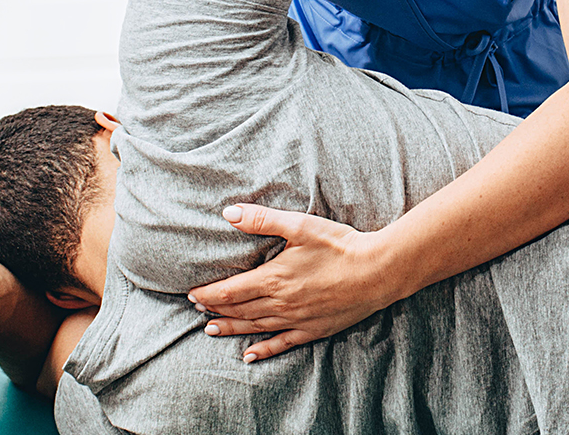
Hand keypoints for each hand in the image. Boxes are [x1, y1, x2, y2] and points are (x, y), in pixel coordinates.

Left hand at [185, 204, 404, 361]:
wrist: (377, 272)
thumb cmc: (340, 246)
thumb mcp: (300, 226)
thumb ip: (263, 220)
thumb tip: (229, 213)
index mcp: (273, 278)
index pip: (229, 291)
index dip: (208, 294)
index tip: (191, 294)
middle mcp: (280, 304)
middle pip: (238, 311)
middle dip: (214, 310)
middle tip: (197, 310)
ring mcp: (296, 320)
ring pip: (255, 328)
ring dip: (231, 329)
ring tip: (211, 330)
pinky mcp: (312, 329)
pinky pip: (282, 343)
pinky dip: (263, 350)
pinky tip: (250, 356)